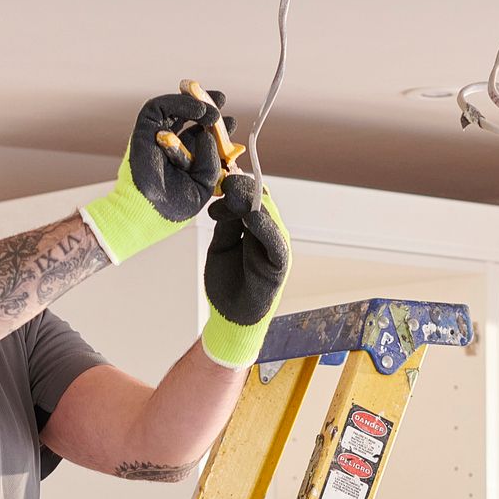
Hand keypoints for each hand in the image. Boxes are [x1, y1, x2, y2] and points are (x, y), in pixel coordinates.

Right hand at [81, 91, 231, 262]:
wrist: (148, 212)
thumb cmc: (173, 206)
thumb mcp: (204, 185)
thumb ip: (211, 162)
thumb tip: (209, 136)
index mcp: (184, 158)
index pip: (200, 134)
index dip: (215, 126)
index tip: (231, 121)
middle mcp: (170, 144)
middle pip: (188, 117)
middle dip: (206, 106)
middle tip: (221, 100)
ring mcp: (156, 136)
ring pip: (176, 107)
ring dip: (196, 103)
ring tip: (213, 112)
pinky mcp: (144, 129)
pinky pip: (162, 107)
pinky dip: (181, 104)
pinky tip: (199, 110)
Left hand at [200, 174, 291, 367]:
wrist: (229, 318)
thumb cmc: (227, 284)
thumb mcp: (221, 246)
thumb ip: (226, 224)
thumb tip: (225, 198)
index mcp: (255, 228)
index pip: (251, 198)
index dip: (237, 186)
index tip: (219, 179)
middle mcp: (268, 234)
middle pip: (261, 202)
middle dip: (242, 189)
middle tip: (224, 183)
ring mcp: (276, 249)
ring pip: (269, 217)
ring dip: (251, 203)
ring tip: (233, 192)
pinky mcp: (279, 266)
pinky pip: (276, 243)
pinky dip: (266, 228)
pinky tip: (252, 218)